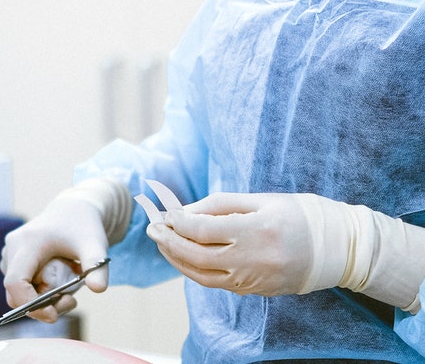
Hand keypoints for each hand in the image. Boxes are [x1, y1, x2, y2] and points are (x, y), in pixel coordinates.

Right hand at [0, 178, 129, 321]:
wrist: (75, 209)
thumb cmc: (84, 226)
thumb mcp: (95, 245)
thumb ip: (97, 267)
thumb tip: (98, 289)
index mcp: (27, 242)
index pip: (15, 283)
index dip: (30, 304)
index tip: (54, 315)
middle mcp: (13, 246)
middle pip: (15, 292)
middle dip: (40, 306)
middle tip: (71, 302)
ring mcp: (10, 252)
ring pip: (17, 291)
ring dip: (40, 300)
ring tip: (69, 290)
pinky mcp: (12, 258)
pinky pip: (19, 284)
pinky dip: (36, 292)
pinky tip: (58, 283)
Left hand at [146, 192, 313, 295]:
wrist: (338, 248)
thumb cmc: (299, 215)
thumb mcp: (261, 200)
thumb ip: (220, 205)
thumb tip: (185, 211)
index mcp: (257, 230)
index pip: (203, 229)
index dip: (179, 222)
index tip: (165, 213)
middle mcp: (254, 259)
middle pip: (197, 255)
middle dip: (169, 241)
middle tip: (153, 229)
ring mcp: (254, 279)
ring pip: (202, 275)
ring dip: (177, 259)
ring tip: (162, 243)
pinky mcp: (255, 290)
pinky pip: (216, 283)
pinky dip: (194, 270)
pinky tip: (184, 257)